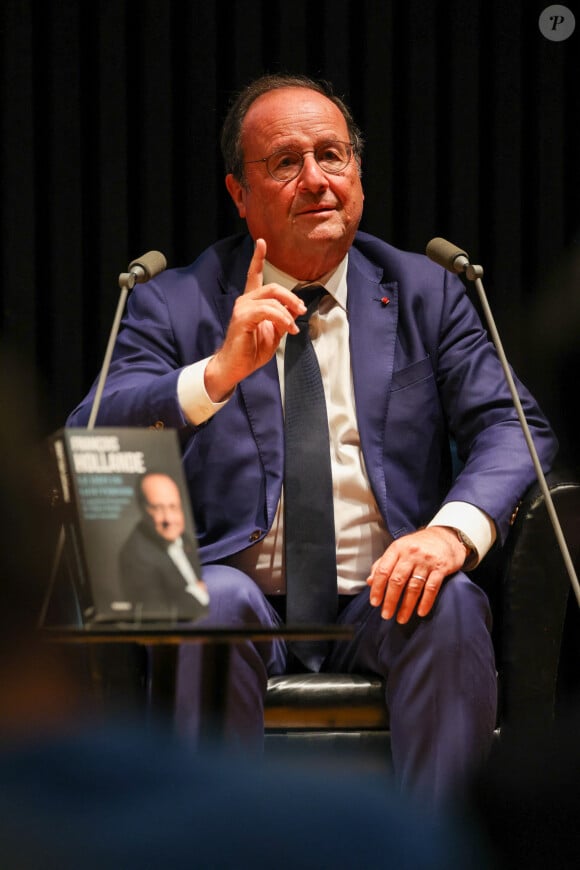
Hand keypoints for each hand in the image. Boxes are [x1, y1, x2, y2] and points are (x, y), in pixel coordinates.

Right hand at [204, 238, 305, 400]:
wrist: (235, 367)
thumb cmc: (251, 352)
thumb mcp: (274, 333)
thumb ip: (283, 319)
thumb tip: (295, 310)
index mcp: (251, 303)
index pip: (253, 275)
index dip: (257, 258)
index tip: (261, 242)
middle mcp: (244, 301)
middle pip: (272, 287)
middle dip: (291, 298)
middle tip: (302, 311)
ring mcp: (241, 308)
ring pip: (272, 299)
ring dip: (288, 313)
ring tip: (293, 329)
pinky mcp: (242, 318)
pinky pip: (267, 311)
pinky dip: (282, 318)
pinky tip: (287, 329)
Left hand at [366, 526, 468, 623]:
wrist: (446, 536)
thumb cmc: (418, 545)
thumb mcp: (399, 549)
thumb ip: (383, 563)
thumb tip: (370, 582)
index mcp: (397, 548)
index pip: (383, 570)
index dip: (377, 588)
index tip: (375, 603)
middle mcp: (411, 554)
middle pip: (397, 580)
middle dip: (390, 600)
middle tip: (386, 615)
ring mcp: (426, 561)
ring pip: (414, 587)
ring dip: (406, 606)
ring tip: (401, 618)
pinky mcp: (441, 568)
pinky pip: (432, 588)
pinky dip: (426, 602)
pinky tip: (421, 612)